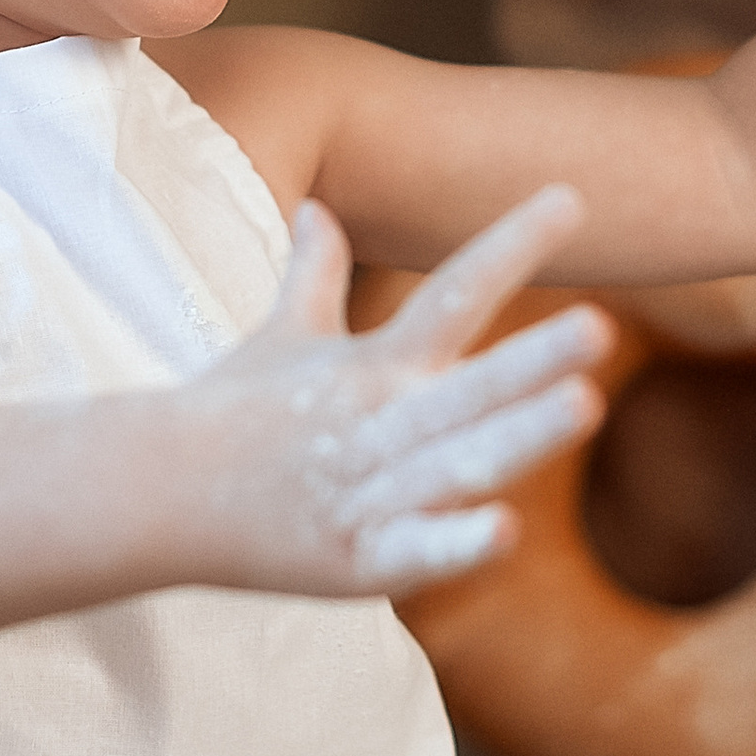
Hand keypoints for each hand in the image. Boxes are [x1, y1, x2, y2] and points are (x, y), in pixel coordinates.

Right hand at [188, 185, 609, 597]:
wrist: (154, 494)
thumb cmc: (230, 415)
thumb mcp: (279, 339)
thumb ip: (311, 275)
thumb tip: (316, 208)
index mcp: (375, 367)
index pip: (453, 295)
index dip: (511, 246)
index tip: (570, 196)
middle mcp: (380, 422)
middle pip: (467, 386)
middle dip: (532, 360)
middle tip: (601, 324)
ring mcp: (368, 490)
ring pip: (455, 461)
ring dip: (516, 437)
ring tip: (584, 405)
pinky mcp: (353, 559)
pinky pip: (410, 549)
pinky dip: (452, 544)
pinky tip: (503, 531)